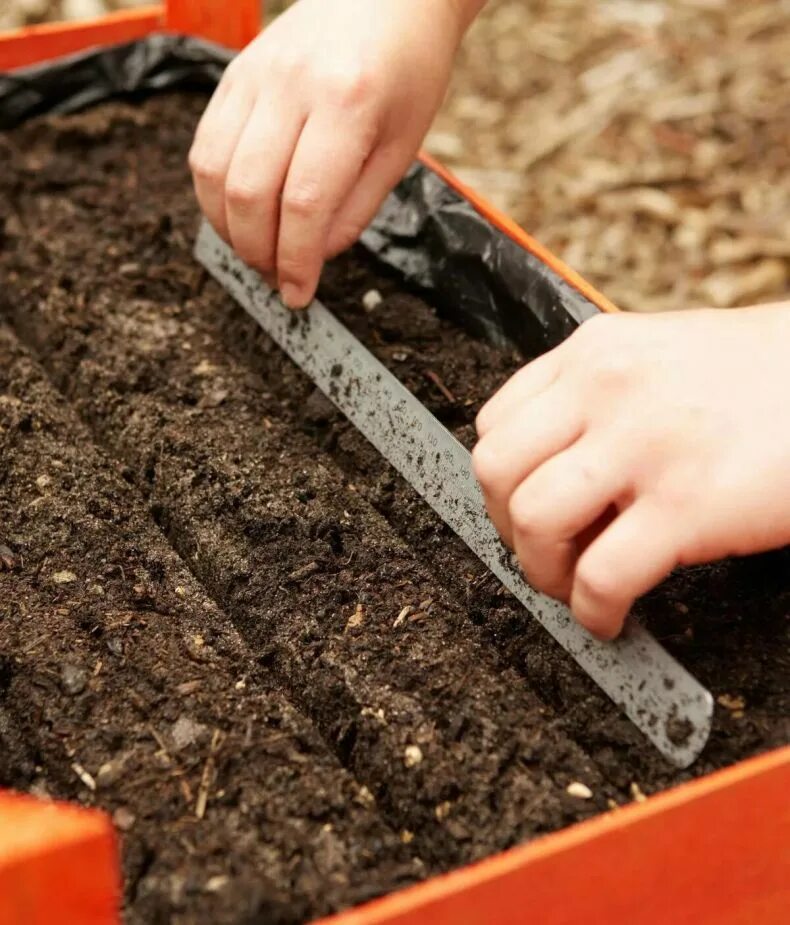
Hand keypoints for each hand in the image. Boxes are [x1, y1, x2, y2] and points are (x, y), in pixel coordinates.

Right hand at [189, 0, 472, 308]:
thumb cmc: (405, 73)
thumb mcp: (402, 148)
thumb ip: (355, 209)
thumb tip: (310, 258)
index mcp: (348, 103)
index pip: (304, 203)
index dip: (294, 261)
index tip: (297, 294)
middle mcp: (292, 85)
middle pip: (248, 192)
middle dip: (257, 252)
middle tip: (276, 276)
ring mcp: (254, 75)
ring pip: (212, 171)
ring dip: (227, 228)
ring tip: (256, 249)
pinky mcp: (233, 75)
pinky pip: (204, 146)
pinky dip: (213, 193)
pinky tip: (239, 212)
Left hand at [473, 303, 789, 638]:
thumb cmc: (765, 377)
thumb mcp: (663, 356)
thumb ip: (601, 400)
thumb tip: (555, 469)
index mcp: (595, 354)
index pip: (496, 423)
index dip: (501, 483)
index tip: (521, 509)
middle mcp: (606, 390)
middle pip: (496, 470)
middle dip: (507, 528)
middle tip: (542, 552)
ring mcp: (644, 445)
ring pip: (533, 520)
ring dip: (541, 571)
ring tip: (572, 586)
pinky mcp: (688, 504)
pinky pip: (601, 576)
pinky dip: (592, 611)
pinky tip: (610, 617)